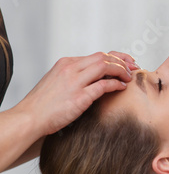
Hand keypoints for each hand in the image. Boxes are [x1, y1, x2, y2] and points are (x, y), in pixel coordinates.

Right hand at [17, 51, 137, 135]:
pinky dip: (115, 84)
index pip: (98, 55)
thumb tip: (94, 79)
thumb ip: (75, 77)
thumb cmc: (44, 104)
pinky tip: (122, 87)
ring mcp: (74, 82)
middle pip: (104, 57)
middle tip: (134, 68)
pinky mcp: (79, 97)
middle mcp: (70, 68)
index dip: (117, 58)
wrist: (29, 118)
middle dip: (123, 61)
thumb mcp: (58, 82)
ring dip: (121, 70)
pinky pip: (103, 85)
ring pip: (105, 66)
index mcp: (66, 63)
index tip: (128, 62)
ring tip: (129, 78)